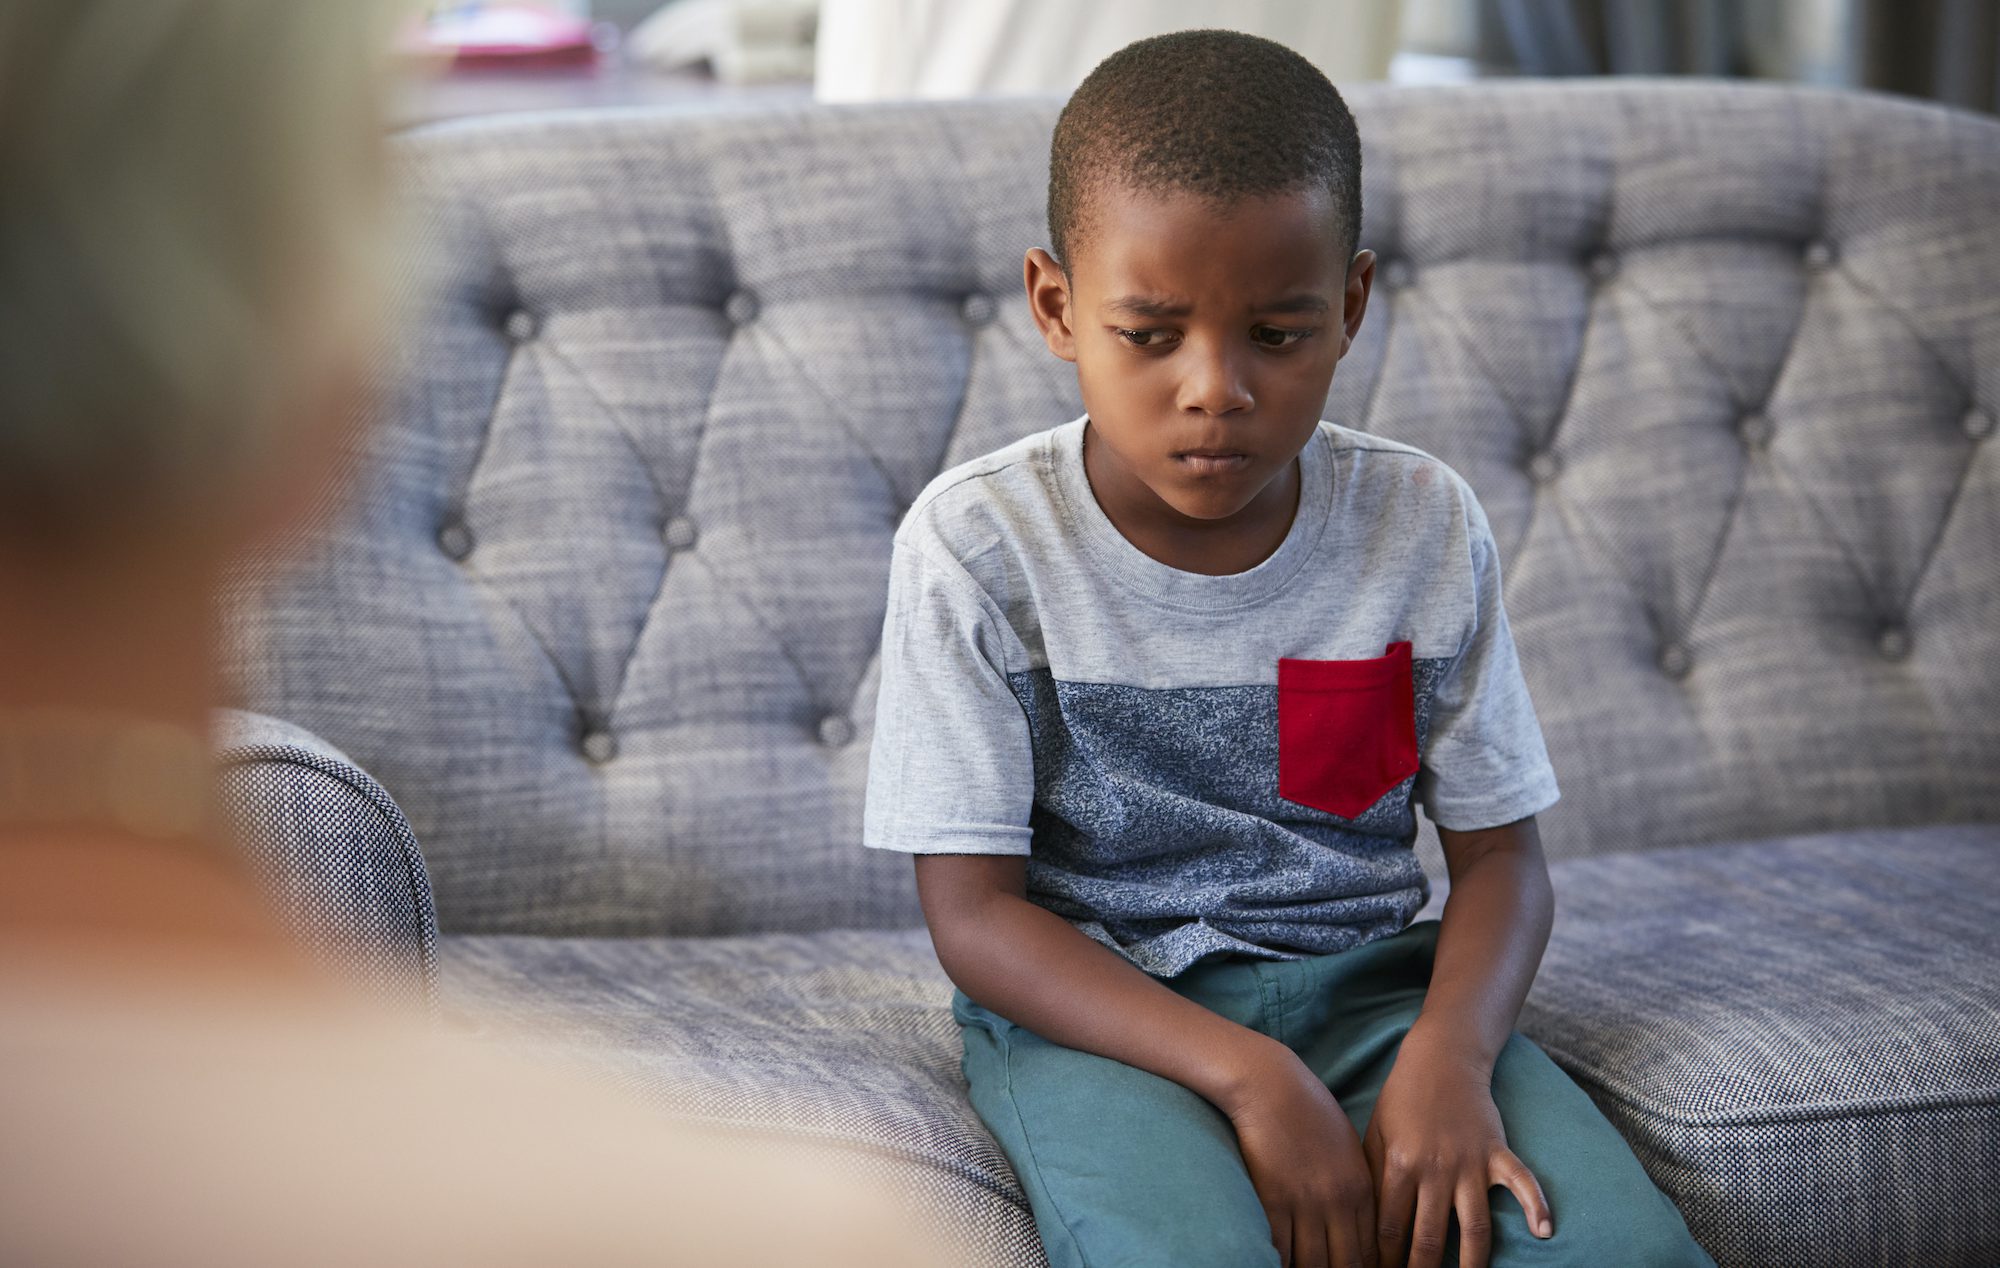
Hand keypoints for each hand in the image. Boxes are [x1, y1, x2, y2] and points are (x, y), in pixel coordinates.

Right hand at [1223, 1042, 1380, 1267]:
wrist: (1272, 1085)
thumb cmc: (1310, 1110)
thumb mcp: (1348, 1147)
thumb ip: (1357, 1187)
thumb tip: (1356, 1221)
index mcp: (1362, 1189)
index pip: (1372, 1250)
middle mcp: (1339, 1202)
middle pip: (1347, 1264)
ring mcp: (1306, 1203)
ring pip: (1313, 1263)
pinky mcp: (1273, 1200)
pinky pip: (1280, 1249)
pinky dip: (1281, 1263)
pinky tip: (1281, 1265)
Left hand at [1361, 1035, 1551, 1267]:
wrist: (1441, 1057)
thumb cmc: (1402, 1097)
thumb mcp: (1377, 1132)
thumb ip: (1375, 1176)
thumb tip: (1370, 1224)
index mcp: (1400, 1164)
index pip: (1390, 1228)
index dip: (1385, 1259)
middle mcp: (1436, 1168)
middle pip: (1429, 1237)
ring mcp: (1470, 1162)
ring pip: (1475, 1227)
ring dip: (1471, 1264)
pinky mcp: (1498, 1152)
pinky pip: (1522, 1183)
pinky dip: (1537, 1206)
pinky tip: (1544, 1233)